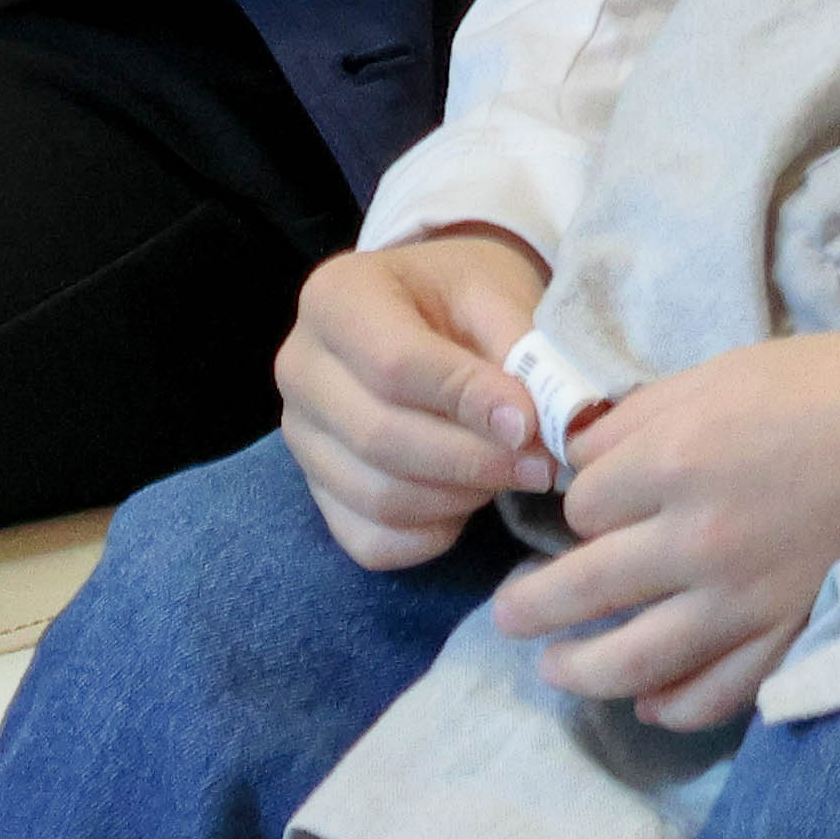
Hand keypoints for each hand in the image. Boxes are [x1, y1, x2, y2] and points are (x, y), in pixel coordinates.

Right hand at [276, 230, 553, 565]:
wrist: (433, 313)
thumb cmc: (466, 298)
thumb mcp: (497, 295)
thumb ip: (516, 353)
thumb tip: (527, 430)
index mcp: (335, 298)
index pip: (393, 365)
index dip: (466, 401)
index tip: (529, 422)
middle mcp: (300, 368)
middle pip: (380, 438)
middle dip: (473, 461)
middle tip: (539, 464)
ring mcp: (301, 436)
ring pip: (379, 498)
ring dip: (460, 497)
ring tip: (508, 471)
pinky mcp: (317, 492)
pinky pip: (372, 542)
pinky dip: (432, 535)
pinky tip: (467, 500)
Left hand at [488, 324, 839, 731]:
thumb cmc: (837, 384)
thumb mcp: (723, 373)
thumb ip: (645, 417)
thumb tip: (583, 453)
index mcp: (674, 457)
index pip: (582, 505)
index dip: (576, 506)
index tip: (587, 507)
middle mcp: (695, 537)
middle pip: (582, 588)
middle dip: (532, 606)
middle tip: (508, 614)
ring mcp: (742, 598)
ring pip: (631, 658)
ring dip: (580, 669)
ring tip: (555, 668)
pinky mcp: (788, 634)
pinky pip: (715, 692)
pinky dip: (674, 706)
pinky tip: (649, 703)